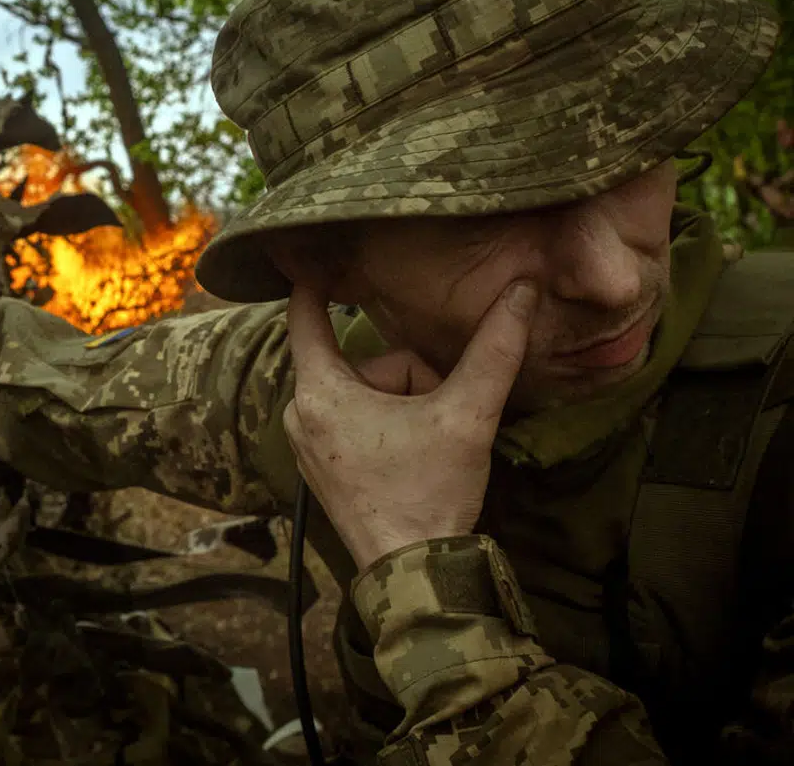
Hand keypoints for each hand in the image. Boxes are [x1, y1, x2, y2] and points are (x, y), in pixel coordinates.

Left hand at [283, 278, 537, 571]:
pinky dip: (392, 429)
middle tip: (438, 419)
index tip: (311, 252)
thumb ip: (494, 350)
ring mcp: (309, 445)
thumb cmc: (428, 492)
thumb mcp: (466, 415)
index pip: (307, 318)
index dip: (314, 283)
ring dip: (407, 407)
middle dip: (412, 379)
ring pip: (370, 395)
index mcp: (321, 392)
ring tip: (429, 447)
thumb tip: (522, 290)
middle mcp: (302, 414)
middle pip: (368, 364)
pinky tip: (414, 461)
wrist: (412, 572)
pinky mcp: (322, 468)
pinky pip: (360, 423)